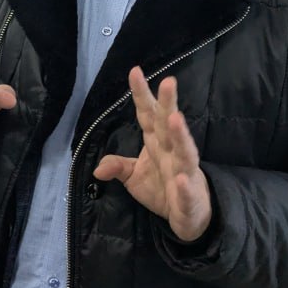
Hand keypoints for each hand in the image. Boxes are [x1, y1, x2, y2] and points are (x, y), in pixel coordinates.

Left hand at [93, 67, 212, 241]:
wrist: (188, 216)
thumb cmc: (162, 188)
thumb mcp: (132, 177)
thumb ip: (117, 166)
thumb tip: (98, 169)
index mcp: (156, 143)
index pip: (148, 115)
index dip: (142, 95)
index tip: (135, 71)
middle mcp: (171, 152)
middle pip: (168, 125)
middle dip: (168, 103)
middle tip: (168, 81)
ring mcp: (183, 172)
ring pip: (184, 151)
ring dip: (180, 135)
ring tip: (175, 118)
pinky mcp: (189, 196)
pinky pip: (186, 190)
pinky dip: (184, 185)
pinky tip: (180, 179)